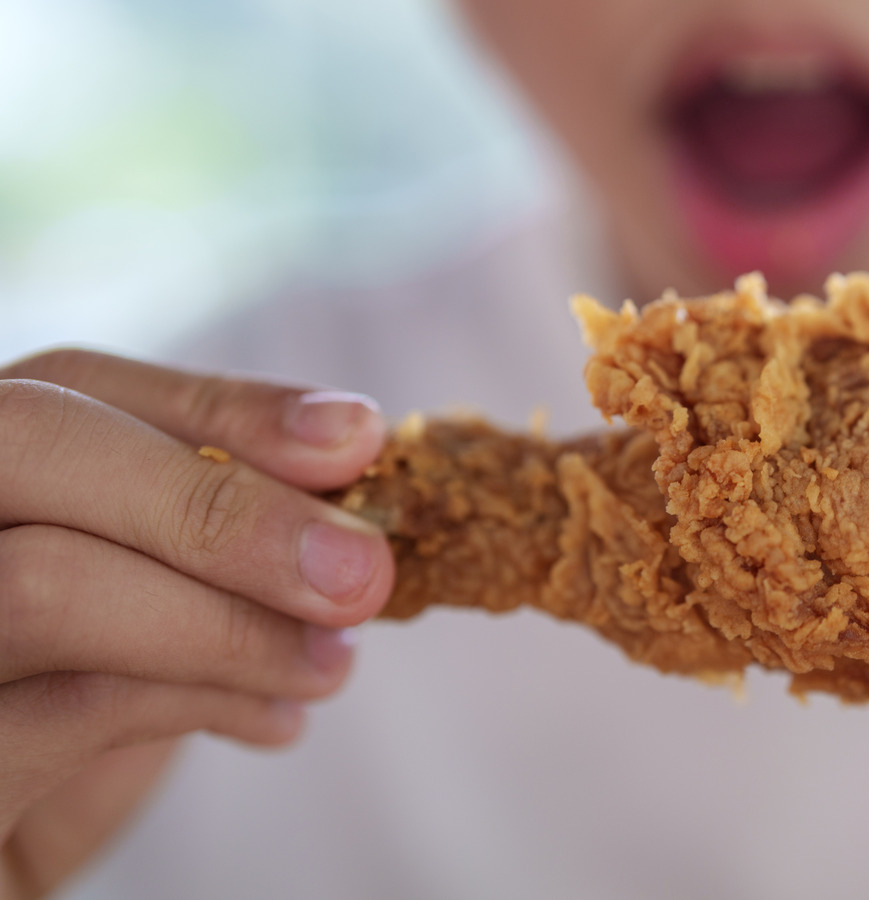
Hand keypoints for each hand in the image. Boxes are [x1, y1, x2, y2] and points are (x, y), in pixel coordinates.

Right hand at [0, 349, 393, 899]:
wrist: (11, 861)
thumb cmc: (69, 717)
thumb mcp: (149, 594)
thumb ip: (213, 525)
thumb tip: (350, 456)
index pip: (69, 386)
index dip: (220, 406)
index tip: (356, 438)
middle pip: (33, 442)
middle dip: (222, 505)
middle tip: (359, 571)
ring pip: (46, 584)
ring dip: (230, 623)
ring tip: (328, 662)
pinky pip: (65, 710)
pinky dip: (198, 704)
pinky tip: (274, 720)